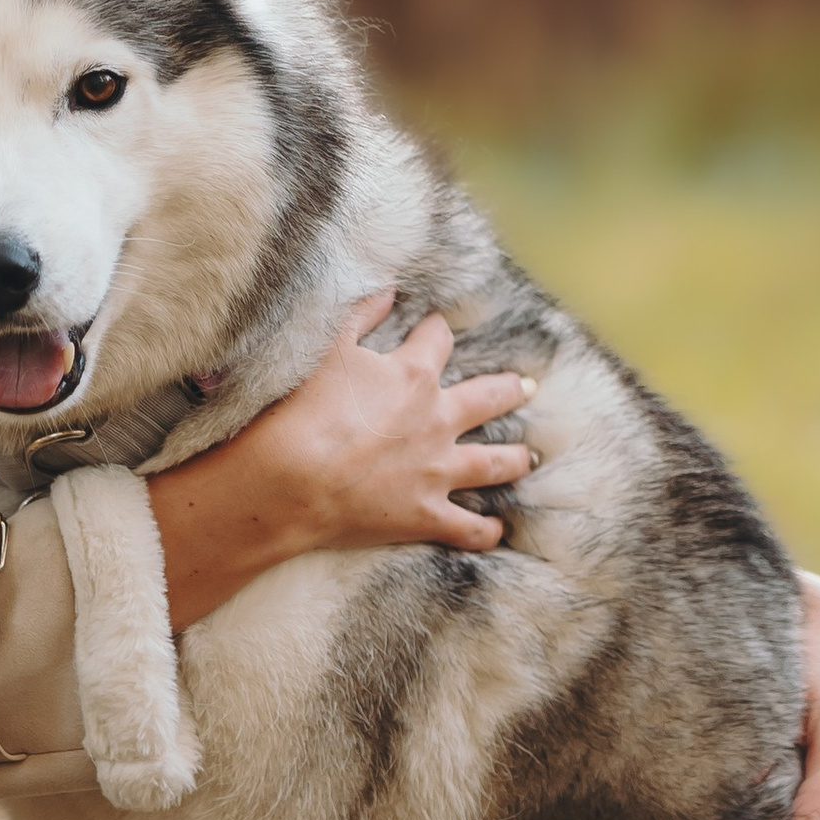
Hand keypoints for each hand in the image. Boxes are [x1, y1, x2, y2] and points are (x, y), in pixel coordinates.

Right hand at [149, 290, 535, 632]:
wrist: (290, 480)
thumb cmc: (302, 410)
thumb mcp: (326, 346)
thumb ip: (359, 313)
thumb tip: (386, 288)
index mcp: (414, 376)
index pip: (437, 341)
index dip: (436, 331)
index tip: (436, 328)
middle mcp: (437, 421)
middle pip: (487, 399)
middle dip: (508, 390)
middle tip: (527, 387)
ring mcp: (436, 471)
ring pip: (491, 463)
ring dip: (514, 459)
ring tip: (528, 457)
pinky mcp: (425, 514)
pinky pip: (468, 527)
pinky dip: (486, 530)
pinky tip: (497, 529)